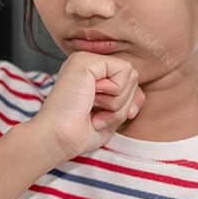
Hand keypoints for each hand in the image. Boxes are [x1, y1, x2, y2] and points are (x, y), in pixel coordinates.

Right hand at [26, 51, 145, 165]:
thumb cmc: (78, 134)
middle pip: (133, 78)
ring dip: (117, 102)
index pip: (128, 81)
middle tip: (96, 114)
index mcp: (90, 76)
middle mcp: (87, 64)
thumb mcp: (110, 117)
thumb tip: (140, 95)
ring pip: (131, 75)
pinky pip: (124, 71)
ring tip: (91, 109)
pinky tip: (91, 99)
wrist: (58, 139)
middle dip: (122, 104)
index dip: (128, 103)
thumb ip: (127, 102)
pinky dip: (114, 94)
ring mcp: (85, 59)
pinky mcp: (86, 60)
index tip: (106, 118)